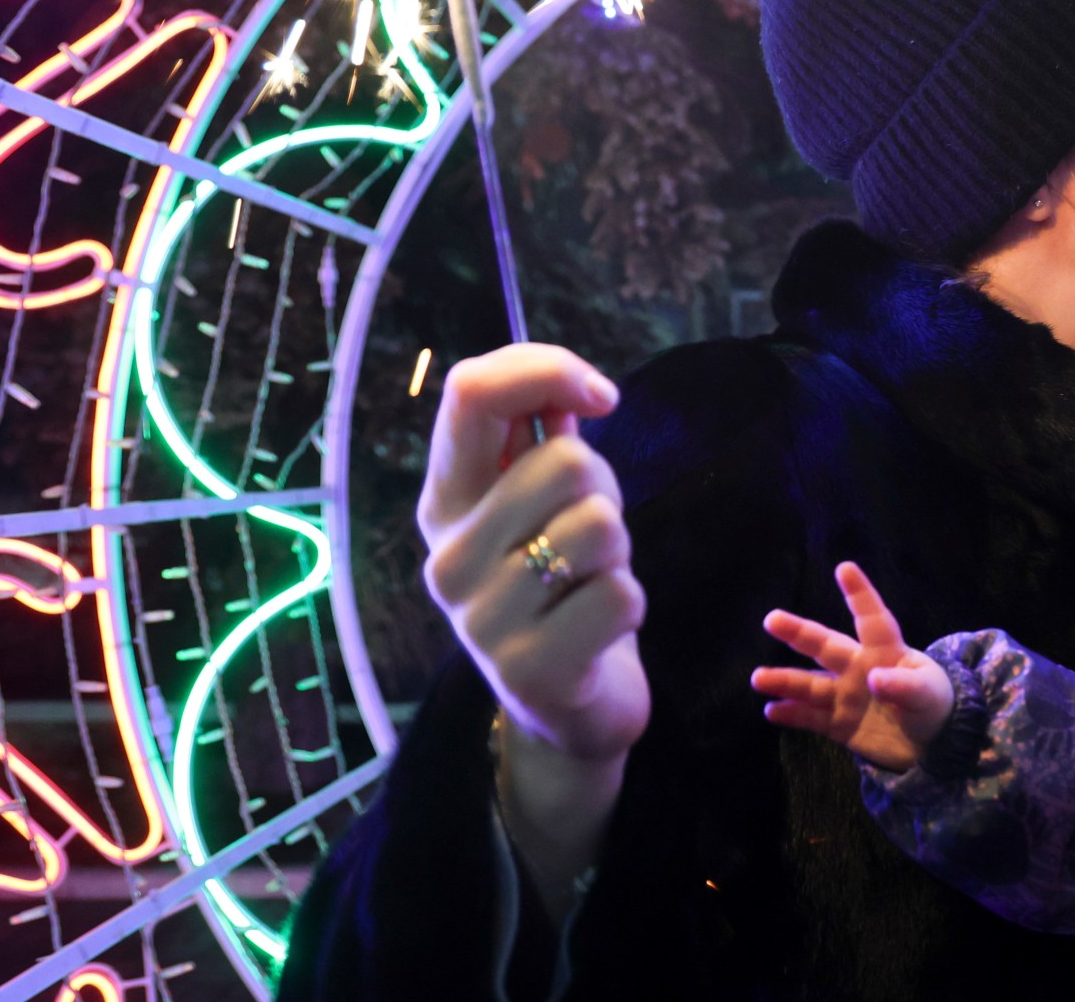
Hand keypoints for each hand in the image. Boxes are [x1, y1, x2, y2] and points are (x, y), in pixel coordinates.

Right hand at [419, 344, 644, 762]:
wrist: (568, 706)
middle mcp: (447, 556)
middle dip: (605, 491)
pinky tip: (597, 630)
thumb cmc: (562, 582)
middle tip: (589, 539)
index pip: (470, 391)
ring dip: (619, 551)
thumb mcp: (547, 500)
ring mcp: (479, 619)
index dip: (547, 369)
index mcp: (445, 501)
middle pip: (565, 461)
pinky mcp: (527, 671)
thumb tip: (570, 382)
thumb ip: (544, 436)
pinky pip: (621, 595)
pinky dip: (629, 605)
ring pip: (599, 526)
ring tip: (589, 583)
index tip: (601, 397)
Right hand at [751, 562, 953, 771]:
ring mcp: (846, 696)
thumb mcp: (928, 694)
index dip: (860, 594)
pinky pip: (811, 717)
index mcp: (886, 652)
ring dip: (784, 681)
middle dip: (799, 633)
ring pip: (810, 685)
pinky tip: (771, 710)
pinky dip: (792, 714)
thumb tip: (873, 678)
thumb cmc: (933, 705)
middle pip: (825, 646)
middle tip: (772, 619)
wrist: (930, 745)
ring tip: (758, 678)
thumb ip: (904, 686)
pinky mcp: (839, 724)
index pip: (872, 619)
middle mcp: (859, 668)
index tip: (845, 568)